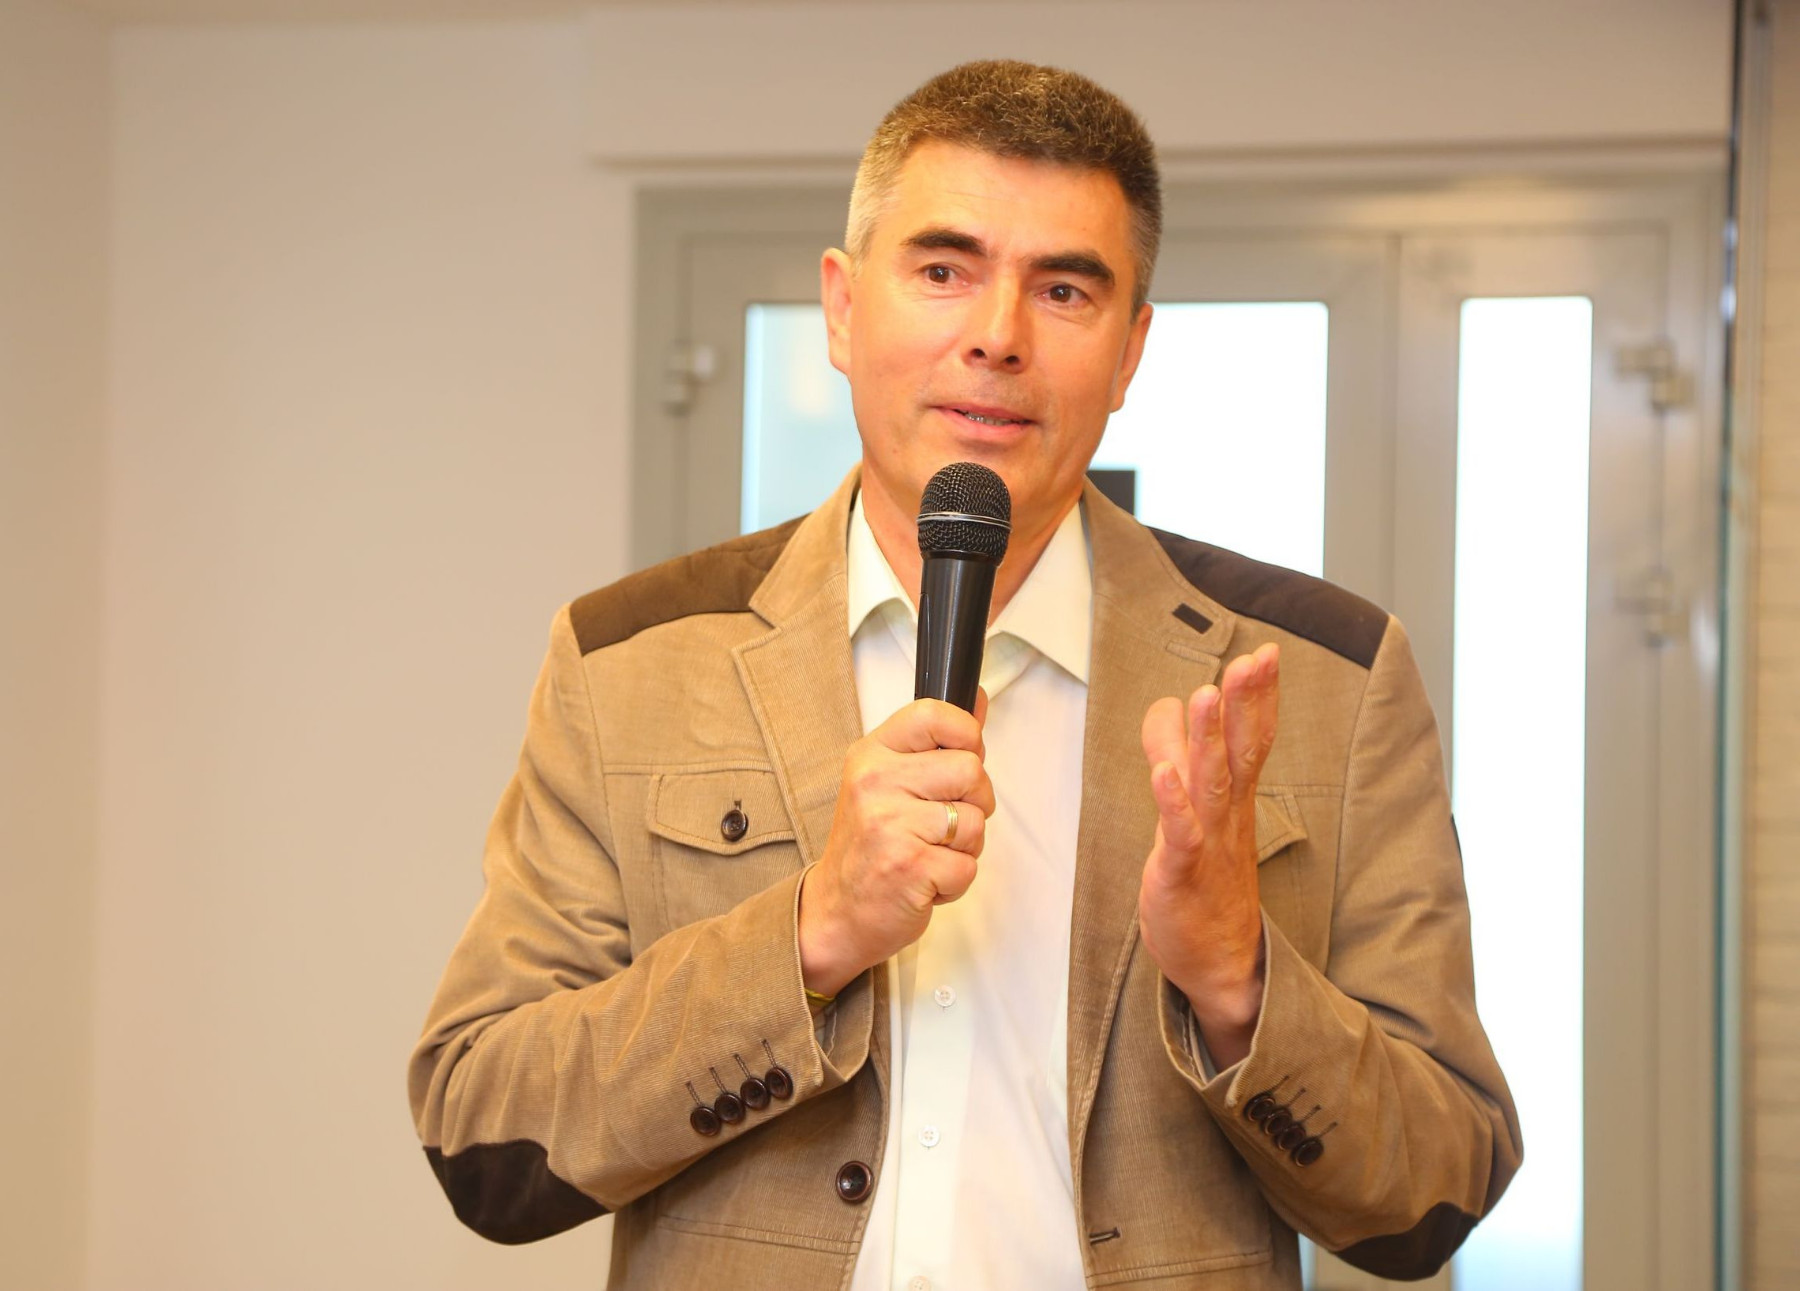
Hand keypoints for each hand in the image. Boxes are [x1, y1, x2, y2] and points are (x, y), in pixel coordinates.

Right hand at [798, 693, 994, 996]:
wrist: (837, 911)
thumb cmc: (869, 846)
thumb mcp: (888, 781)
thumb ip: (935, 742)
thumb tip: (977, 698)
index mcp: (871, 755)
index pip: (934, 714)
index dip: (966, 735)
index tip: (961, 758)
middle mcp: (876, 783)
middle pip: (971, 770)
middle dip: (974, 802)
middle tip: (941, 822)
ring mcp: (891, 825)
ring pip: (976, 820)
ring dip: (965, 847)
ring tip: (930, 852)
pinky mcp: (910, 867)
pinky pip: (969, 865)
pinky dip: (956, 880)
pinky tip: (925, 878)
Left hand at [1138, 643, 1279, 1068]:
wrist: (1220, 963)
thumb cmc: (1205, 882)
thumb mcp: (1190, 811)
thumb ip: (1179, 756)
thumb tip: (1168, 707)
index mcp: (1234, 800)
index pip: (1251, 739)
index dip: (1258, 698)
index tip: (1266, 653)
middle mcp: (1228, 816)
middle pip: (1241, 751)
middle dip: (1246, 703)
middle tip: (1256, 659)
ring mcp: (1208, 844)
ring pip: (1211, 784)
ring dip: (1209, 740)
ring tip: (1206, 694)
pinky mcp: (1181, 874)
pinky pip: (1180, 835)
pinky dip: (1172, 804)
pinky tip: (1162, 773)